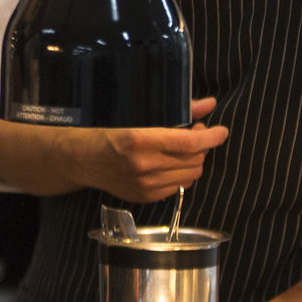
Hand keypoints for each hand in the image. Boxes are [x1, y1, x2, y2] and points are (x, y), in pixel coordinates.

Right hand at [81, 98, 229, 201]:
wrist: (81, 158)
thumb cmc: (106, 128)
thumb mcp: (137, 113)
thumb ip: (178, 110)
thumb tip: (209, 104)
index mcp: (139, 140)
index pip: (188, 143)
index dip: (211, 137)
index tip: (221, 131)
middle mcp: (143, 166)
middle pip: (193, 160)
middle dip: (202, 146)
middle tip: (196, 133)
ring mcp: (144, 185)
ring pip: (190, 176)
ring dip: (194, 161)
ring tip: (185, 148)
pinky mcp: (144, 197)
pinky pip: (177, 187)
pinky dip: (181, 174)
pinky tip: (171, 162)